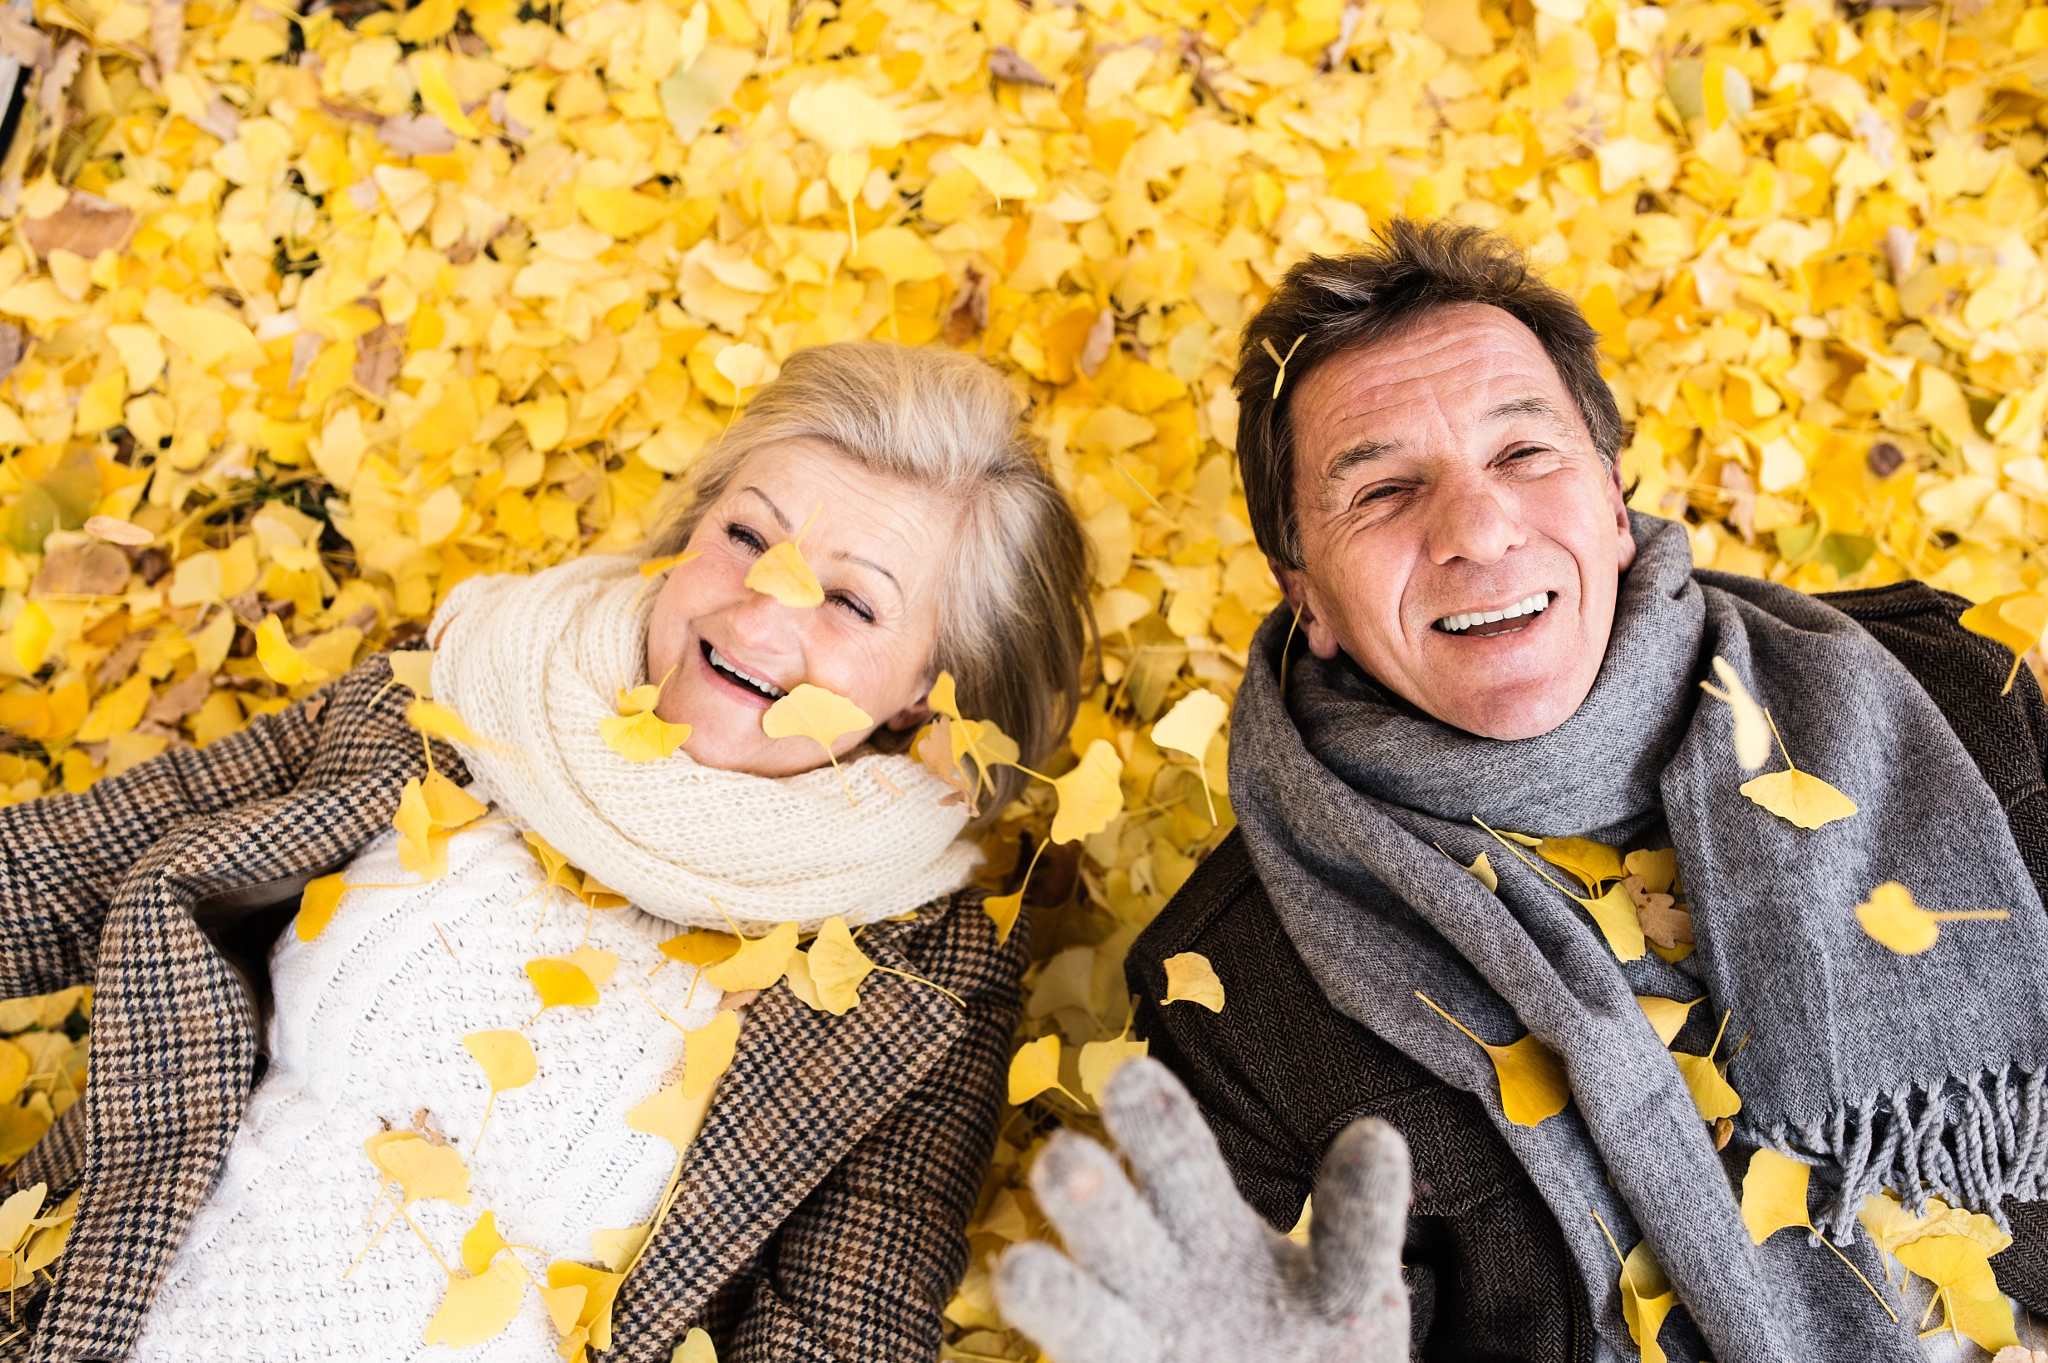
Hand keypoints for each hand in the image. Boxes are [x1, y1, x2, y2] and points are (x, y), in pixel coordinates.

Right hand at [994, 1057, 1410, 1362]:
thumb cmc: (1323, 1352)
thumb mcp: (1353, 1289)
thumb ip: (1360, 1223)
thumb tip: (1375, 1134)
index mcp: (1204, 1227)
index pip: (1178, 1165)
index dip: (1155, 1128)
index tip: (1128, 1078)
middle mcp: (1156, 1281)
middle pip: (1119, 1230)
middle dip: (1090, 1197)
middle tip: (1062, 1160)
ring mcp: (1138, 1349)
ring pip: (1089, 1324)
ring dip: (1053, 1296)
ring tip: (1019, 1273)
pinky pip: (1091, 1359)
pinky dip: (1057, 1321)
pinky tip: (1020, 1288)